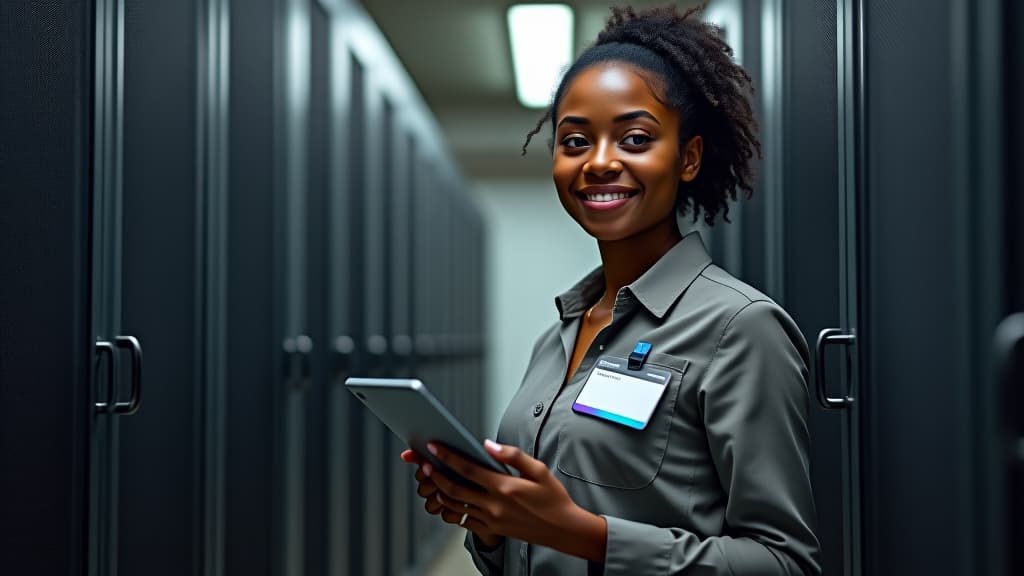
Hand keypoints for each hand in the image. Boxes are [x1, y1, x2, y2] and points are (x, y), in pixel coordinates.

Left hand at [424, 440, 606, 562]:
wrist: (563, 529)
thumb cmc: (553, 499)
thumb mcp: (539, 470)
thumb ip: (512, 456)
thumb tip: (488, 445)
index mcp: (504, 487)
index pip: (468, 468)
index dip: (447, 456)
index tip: (434, 446)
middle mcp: (494, 504)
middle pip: (454, 489)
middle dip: (435, 475)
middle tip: (424, 463)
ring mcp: (491, 519)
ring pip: (455, 506)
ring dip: (440, 492)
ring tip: (431, 480)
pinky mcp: (492, 528)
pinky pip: (464, 520)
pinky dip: (452, 510)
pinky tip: (447, 500)